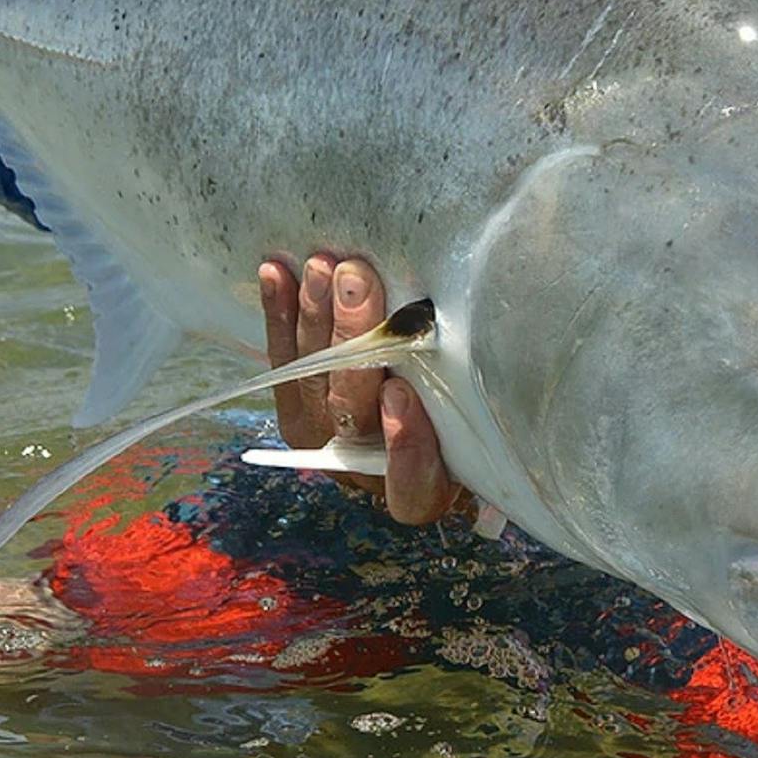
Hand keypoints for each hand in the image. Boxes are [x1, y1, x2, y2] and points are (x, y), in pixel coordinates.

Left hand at [258, 253, 459, 523]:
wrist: (417, 430)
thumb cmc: (464, 421)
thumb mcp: (478, 422)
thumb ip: (471, 399)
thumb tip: (479, 331)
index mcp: (422, 488)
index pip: (411, 484)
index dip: (404, 444)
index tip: (400, 393)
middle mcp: (365, 468)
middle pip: (353, 409)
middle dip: (353, 341)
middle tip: (357, 284)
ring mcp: (322, 436)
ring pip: (313, 379)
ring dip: (316, 317)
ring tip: (323, 268)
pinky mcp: (295, 407)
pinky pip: (283, 360)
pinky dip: (281, 313)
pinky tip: (278, 272)